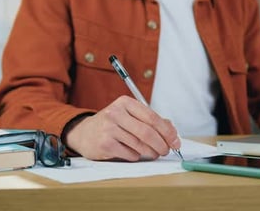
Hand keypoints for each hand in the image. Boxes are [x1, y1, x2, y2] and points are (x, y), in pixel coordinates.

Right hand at [64, 96, 180, 160]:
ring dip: (151, 152)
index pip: (152, 117)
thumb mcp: (129, 116)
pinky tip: (134, 153)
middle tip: (166, 150)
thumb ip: (150, 120)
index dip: (167, 131)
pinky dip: (137, 156)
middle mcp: (115, 113)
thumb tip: (172, 131)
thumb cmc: (111, 124)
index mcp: (125, 103)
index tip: (175, 140)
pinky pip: (130, 154)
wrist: (84, 133)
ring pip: (140, 145)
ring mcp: (108, 128)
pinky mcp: (104, 144)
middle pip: (147, 132)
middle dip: (161, 144)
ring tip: (153, 153)